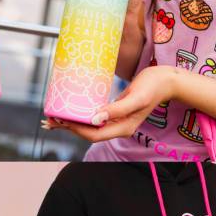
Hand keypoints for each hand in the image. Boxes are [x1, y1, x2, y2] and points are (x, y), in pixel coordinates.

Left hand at [45, 65, 178, 141]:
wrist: (166, 81)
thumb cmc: (152, 86)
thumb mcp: (135, 97)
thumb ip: (116, 110)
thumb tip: (94, 120)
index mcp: (123, 128)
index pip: (93, 134)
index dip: (75, 129)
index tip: (60, 119)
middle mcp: (119, 128)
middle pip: (89, 133)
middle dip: (68, 128)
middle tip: (49, 120)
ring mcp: (117, 122)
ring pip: (89, 127)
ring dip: (71, 123)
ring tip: (53, 118)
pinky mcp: (115, 113)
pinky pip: (94, 119)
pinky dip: (80, 116)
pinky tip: (71, 111)